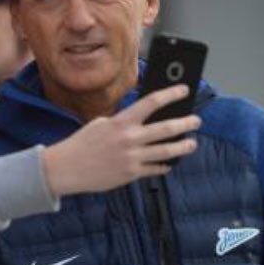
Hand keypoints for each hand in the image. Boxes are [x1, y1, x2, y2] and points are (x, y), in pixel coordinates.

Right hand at [41, 85, 200, 196]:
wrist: (67, 167)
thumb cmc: (83, 143)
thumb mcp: (101, 124)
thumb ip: (123, 121)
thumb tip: (144, 120)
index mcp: (122, 121)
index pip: (151, 102)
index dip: (171, 94)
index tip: (184, 90)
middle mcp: (130, 138)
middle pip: (166, 128)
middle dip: (185, 123)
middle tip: (196, 120)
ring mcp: (132, 157)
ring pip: (166, 151)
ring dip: (183, 147)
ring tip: (192, 144)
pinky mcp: (131, 174)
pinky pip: (154, 168)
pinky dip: (164, 165)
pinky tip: (170, 163)